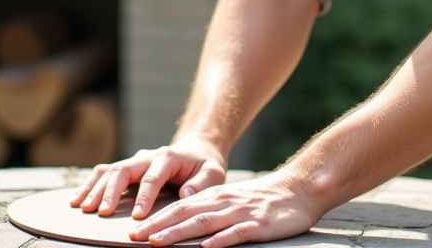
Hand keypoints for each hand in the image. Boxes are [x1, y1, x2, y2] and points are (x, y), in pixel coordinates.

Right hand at [70, 139, 226, 217]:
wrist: (197, 149)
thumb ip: (201, 184)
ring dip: (94, 188)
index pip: (153, 177)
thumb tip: (184, 194)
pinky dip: (89, 184)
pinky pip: (104, 173)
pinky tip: (77, 199)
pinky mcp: (127, 168)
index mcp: (168, 157)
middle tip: (102, 212)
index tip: (138, 215)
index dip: (144, 196)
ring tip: (82, 207)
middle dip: (111, 191)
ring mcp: (135, 161)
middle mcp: (147, 156)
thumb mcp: (213, 172)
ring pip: (109, 170)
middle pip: (124, 170)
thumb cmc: (204, 165)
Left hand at [129, 169, 319, 247]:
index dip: (155, 220)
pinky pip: (237, 233)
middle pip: (185, 214)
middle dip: (157, 227)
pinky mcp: (259, 225)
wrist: (298, 189)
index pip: (178, 208)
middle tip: (133, 238)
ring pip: (204, 223)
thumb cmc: (262, 200)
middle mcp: (223, 203)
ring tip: (158, 242)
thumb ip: (208, 211)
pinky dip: (220, 240)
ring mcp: (240, 213)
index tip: (132, 232)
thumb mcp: (231, 201)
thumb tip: (179, 227)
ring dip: (179, 233)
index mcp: (214, 197)